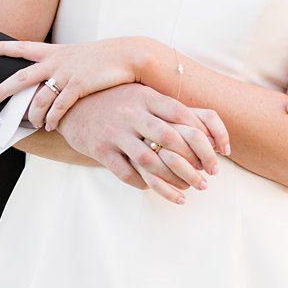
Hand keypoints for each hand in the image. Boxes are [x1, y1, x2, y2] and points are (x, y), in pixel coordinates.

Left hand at [0, 37, 156, 130]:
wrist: (129, 54)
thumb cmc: (107, 57)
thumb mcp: (81, 55)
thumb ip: (65, 64)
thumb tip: (55, 75)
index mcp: (56, 51)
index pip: (23, 46)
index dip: (3, 47)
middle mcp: (57, 61)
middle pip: (21, 77)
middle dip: (2, 90)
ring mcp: (66, 74)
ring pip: (38, 99)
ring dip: (33, 115)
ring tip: (31, 124)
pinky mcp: (79, 86)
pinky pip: (58, 107)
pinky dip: (52, 119)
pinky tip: (50, 126)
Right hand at [55, 84, 229, 204]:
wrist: (71, 104)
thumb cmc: (116, 101)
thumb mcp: (141, 95)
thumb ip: (170, 108)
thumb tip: (209, 129)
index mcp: (146, 97)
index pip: (182, 114)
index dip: (203, 136)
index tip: (216, 155)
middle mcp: (132, 113)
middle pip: (170, 139)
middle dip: (193, 163)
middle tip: (207, 180)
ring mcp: (115, 132)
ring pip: (149, 160)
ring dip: (172, 180)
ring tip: (187, 192)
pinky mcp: (100, 149)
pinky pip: (126, 173)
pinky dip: (143, 184)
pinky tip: (153, 188)